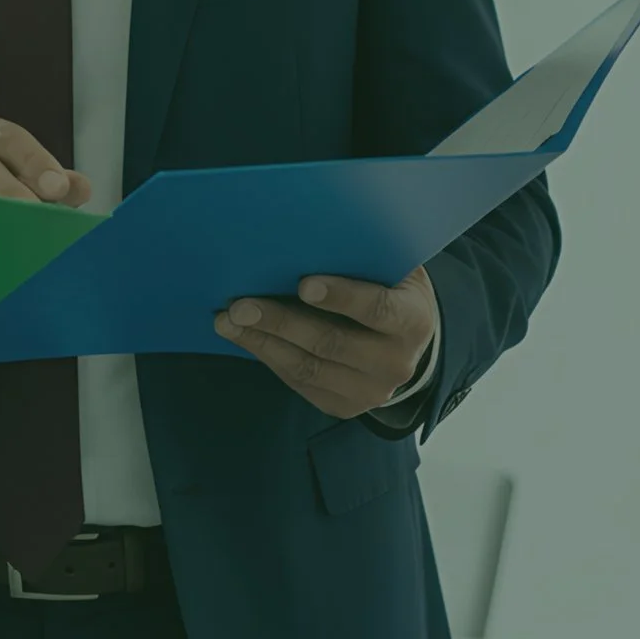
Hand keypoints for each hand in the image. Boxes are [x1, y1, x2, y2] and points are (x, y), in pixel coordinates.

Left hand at [213, 268, 438, 419]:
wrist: (406, 340)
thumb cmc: (388, 286)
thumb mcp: (391, 266)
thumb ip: (361, 256)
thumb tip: (306, 233)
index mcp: (413, 320)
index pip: (377, 309)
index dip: (341, 297)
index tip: (303, 284)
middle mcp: (396, 362)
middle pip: (331, 343)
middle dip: (281, 322)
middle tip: (239, 305)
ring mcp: (371, 391)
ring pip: (308, 368)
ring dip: (261, 343)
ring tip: (226, 321)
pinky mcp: (344, 405)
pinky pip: (299, 383)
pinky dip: (268, 357)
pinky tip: (243, 337)